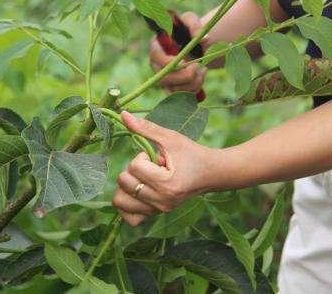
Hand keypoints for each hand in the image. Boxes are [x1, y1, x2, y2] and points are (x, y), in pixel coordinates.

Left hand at [113, 111, 217, 225]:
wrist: (210, 174)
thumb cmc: (191, 153)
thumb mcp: (169, 138)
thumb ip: (145, 128)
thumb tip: (123, 114)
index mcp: (166, 183)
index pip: (134, 167)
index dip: (141, 157)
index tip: (157, 158)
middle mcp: (161, 201)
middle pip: (123, 184)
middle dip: (132, 170)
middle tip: (150, 168)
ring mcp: (158, 211)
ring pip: (121, 202)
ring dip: (126, 187)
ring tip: (142, 179)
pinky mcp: (156, 215)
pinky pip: (129, 218)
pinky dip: (127, 205)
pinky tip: (136, 193)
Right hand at [149, 12, 207, 92]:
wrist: (191, 44)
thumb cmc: (187, 30)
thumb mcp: (190, 21)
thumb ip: (195, 25)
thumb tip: (204, 39)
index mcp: (156, 47)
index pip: (156, 58)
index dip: (169, 63)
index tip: (185, 61)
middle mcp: (156, 65)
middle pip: (164, 78)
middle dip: (184, 76)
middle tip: (199, 66)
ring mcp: (163, 78)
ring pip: (173, 90)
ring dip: (192, 83)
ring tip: (204, 69)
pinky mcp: (172, 88)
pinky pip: (180, 96)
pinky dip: (194, 90)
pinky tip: (201, 77)